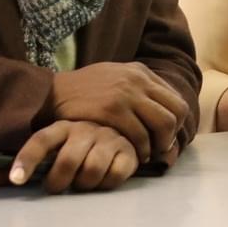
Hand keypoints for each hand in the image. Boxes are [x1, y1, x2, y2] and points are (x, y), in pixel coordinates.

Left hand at [0, 121, 140, 194]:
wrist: (120, 133)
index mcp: (60, 127)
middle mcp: (84, 129)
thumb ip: (13, 170)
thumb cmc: (75, 149)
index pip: (40, 141)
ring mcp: (107, 138)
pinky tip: (103, 180)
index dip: (26, 160)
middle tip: (56, 188)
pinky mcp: (128, 150)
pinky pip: (115, 174)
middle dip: (59, 182)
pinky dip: (107, 184)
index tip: (17, 180)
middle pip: (68, 161)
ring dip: (84, 184)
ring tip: (82, 184)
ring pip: (92, 170)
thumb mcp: (46, 155)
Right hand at [49, 62, 187, 163]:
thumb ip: (137, 87)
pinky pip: (140, 134)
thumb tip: (160, 107)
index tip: (166, 135)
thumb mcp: (115, 77)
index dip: (176, 122)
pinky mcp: (113, 110)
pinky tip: (135, 154)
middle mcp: (138, 80)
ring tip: (148, 153)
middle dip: (172, 134)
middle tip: (161, 147)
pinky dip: (142, 149)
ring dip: (160, 144)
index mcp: (140, 72)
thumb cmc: (83, 90)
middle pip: (175, 112)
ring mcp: (126, 94)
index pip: (175, 99)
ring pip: (163, 124)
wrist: (51, 93)